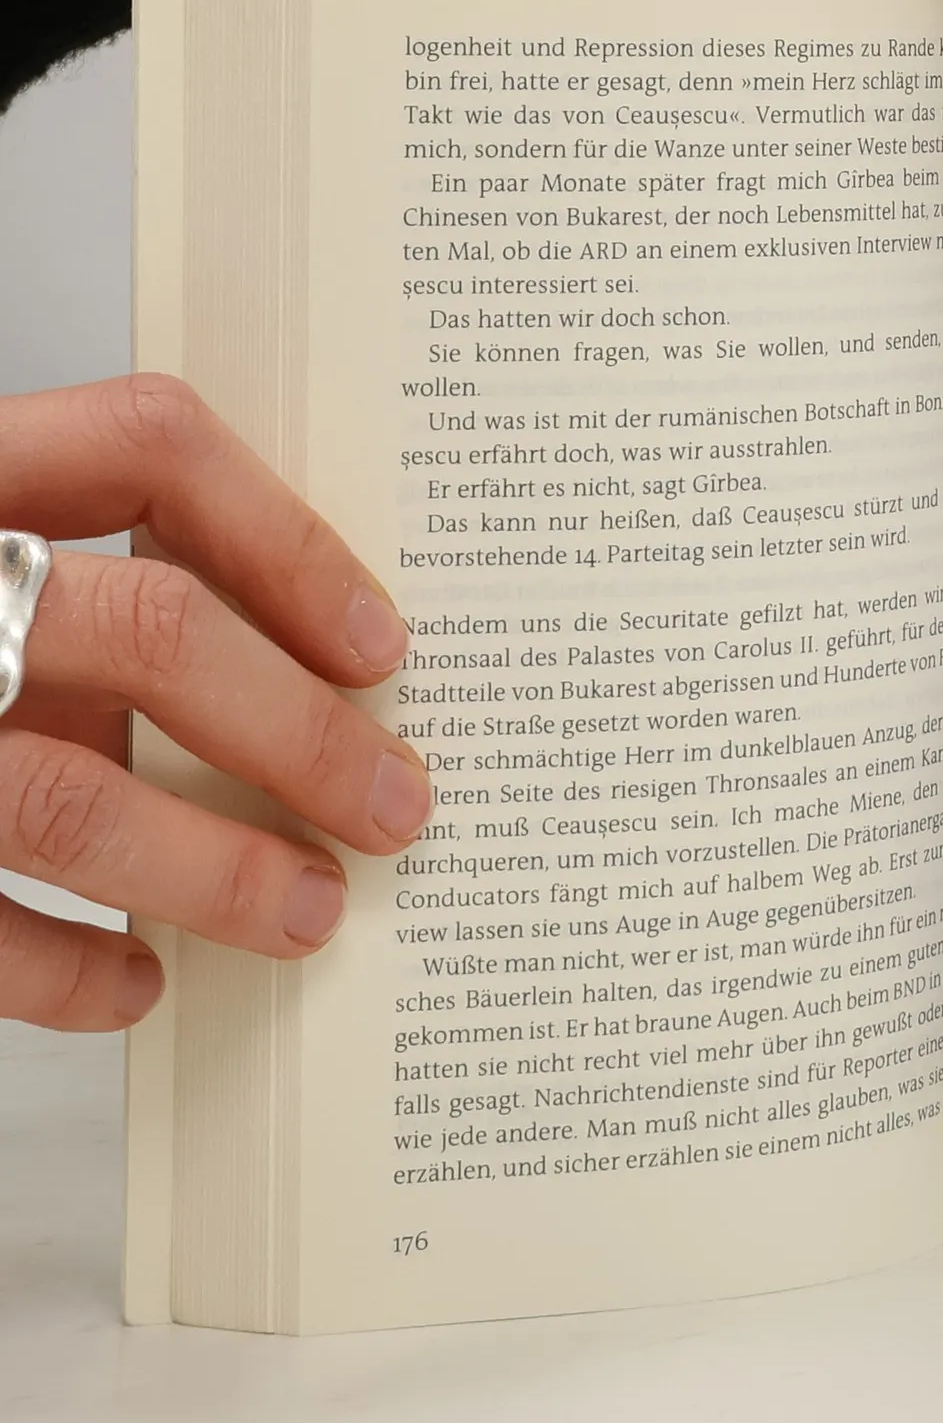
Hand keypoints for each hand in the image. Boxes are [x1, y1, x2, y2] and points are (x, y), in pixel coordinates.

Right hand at [0, 378, 428, 1031]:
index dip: (285, 536)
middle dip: (300, 732)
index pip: (145, 441)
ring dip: (216, 869)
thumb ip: (77, 584)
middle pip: (149, 628)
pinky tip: (134, 981)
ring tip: (312, 911)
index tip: (379, 641)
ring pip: (66, 798)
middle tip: (397, 803)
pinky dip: (64, 969)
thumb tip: (295, 680)